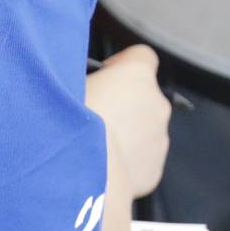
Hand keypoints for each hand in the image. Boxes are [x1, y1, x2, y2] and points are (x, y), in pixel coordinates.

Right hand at [84, 45, 171, 200]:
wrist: (81, 174)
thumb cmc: (69, 122)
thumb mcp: (69, 86)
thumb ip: (87, 81)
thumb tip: (86, 87)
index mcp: (138, 75)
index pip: (142, 56)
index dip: (122, 65)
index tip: (104, 79)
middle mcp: (157, 103)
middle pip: (145, 97)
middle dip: (125, 106)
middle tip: (95, 121)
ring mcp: (160, 139)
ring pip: (145, 131)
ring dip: (127, 136)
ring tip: (97, 151)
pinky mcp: (154, 170)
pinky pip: (141, 161)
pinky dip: (127, 164)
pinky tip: (105, 171)